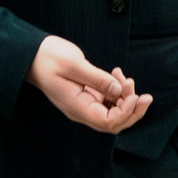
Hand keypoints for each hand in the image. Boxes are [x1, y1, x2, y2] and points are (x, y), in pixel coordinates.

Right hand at [28, 34, 150, 133]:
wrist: (32, 54)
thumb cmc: (49, 58)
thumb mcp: (74, 64)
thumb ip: (98, 79)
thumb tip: (119, 90)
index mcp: (77, 107)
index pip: (107, 123)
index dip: (125, 113)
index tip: (132, 95)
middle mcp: (82, 110)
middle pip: (114, 123)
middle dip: (132, 111)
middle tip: (145, 96)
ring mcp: (85, 104)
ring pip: (113, 111)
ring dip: (126, 98)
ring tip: (126, 78)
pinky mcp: (87, 95)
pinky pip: (108, 100)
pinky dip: (117, 90)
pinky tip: (117, 74)